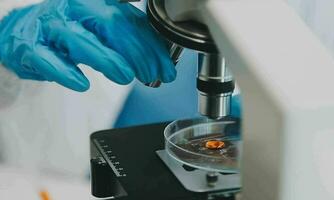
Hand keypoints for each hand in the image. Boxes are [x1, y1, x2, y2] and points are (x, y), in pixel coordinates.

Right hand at [0, 0, 175, 91]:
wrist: (24, 32)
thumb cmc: (71, 30)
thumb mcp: (102, 29)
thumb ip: (130, 40)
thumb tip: (158, 61)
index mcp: (97, 2)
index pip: (131, 19)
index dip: (152, 44)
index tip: (166, 67)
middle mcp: (75, 7)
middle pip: (111, 24)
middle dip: (137, 52)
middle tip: (150, 75)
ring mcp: (51, 25)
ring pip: (82, 39)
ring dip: (108, 60)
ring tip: (126, 77)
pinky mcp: (30, 46)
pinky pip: (48, 58)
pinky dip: (67, 72)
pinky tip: (82, 84)